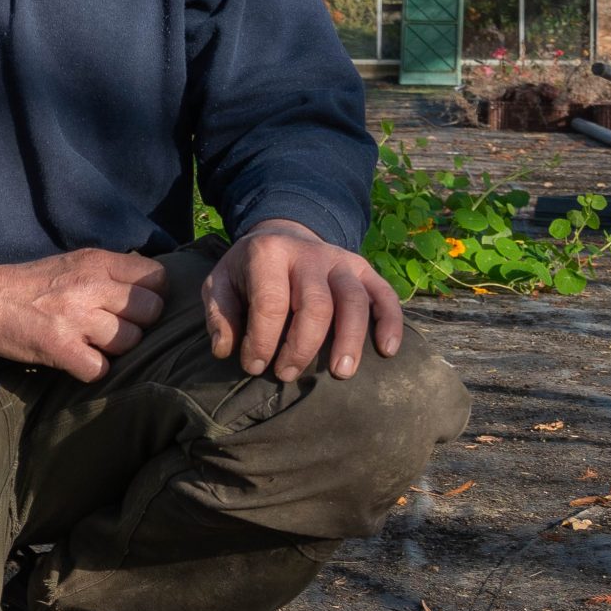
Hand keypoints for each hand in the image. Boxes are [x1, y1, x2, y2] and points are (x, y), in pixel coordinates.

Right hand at [0, 249, 169, 381]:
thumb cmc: (33, 284)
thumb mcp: (73, 262)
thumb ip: (111, 272)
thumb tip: (153, 289)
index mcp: (96, 261)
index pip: (156, 277)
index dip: (152, 295)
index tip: (134, 304)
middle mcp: (89, 286)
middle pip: (151, 311)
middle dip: (137, 323)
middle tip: (113, 326)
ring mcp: (76, 318)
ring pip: (131, 341)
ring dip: (115, 349)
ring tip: (92, 342)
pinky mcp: (61, 348)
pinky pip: (101, 369)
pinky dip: (91, 369)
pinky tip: (76, 358)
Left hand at [202, 218, 401, 383]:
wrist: (281, 235)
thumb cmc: (248, 270)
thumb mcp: (220, 283)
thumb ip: (220, 314)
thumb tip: (225, 350)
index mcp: (268, 254)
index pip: (270, 303)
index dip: (262, 340)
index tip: (254, 366)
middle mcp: (309, 254)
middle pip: (316, 305)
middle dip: (302, 346)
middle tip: (287, 374)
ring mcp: (340, 260)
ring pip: (354, 301)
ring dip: (350, 340)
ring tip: (340, 373)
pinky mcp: (363, 269)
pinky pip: (384, 294)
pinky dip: (390, 322)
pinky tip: (387, 350)